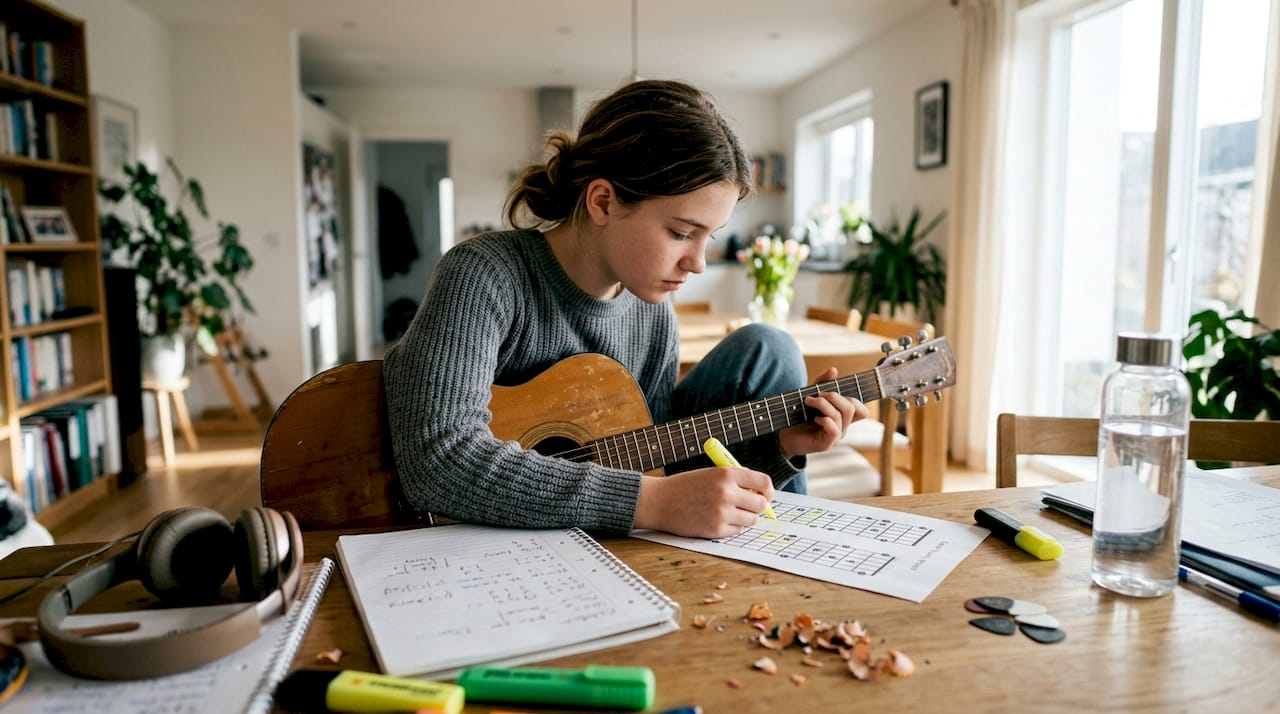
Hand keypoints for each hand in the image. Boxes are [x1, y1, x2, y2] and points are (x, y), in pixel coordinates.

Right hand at [633, 467, 774, 537]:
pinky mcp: (716, 530)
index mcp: (727, 474)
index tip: (765, 495)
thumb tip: (762, 494)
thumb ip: (735, 481)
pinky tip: (715, 520)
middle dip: (757, 506)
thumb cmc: (685, 486)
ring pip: (752, 520)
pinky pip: (736, 531)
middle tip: (748, 507)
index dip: (768, 490)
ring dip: (745, 518)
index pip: (763, 482)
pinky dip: (731, 527)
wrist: (659, 501)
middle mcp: (727, 492)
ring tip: (729, 513)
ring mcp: (722, 513)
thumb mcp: (711, 474)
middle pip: (761, 504)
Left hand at [778, 367, 866, 458]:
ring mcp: (835, 437)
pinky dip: (825, 420)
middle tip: (817, 395)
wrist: (783, 435)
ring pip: (840, 416)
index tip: (834, 392)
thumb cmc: (798, 416)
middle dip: (833, 396)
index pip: (862, 411)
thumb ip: (822, 382)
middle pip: (852, 408)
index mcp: (842, 418)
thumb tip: (834, 370)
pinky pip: (834, 430)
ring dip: (823, 404)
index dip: (855, 399)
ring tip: (808, 402)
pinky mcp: (826, 444)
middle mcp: (842, 428)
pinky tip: (814, 418)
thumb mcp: (811, 394)